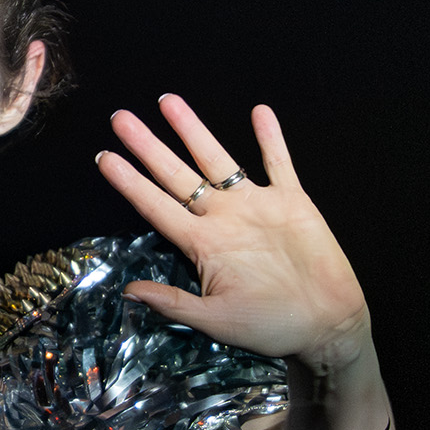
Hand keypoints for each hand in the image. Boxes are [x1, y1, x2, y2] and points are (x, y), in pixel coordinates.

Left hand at [96, 98, 369, 372]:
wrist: (326, 325)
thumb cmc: (271, 328)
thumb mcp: (215, 320)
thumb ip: (173, 303)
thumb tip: (128, 291)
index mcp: (203, 245)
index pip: (156, 206)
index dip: (130, 183)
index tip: (103, 158)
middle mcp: (223, 218)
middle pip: (177, 174)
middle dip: (149, 146)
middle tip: (120, 118)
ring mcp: (256, 206)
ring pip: (217, 159)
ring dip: (194, 130)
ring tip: (168, 102)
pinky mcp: (292, 202)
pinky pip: (279, 163)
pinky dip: (270, 139)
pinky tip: (259, 112)